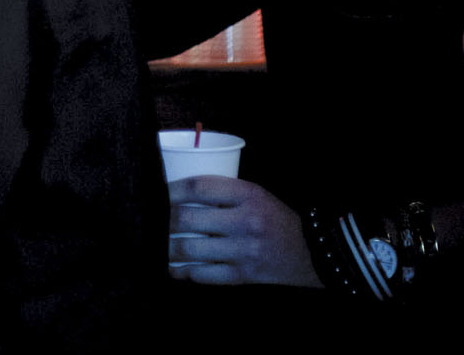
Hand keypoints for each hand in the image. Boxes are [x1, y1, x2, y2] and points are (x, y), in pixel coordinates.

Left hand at [165, 176, 319, 286]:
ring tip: (156, 246)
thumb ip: (224, 193)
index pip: (199, 187)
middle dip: (162, 221)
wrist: (313, 253)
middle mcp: (246, 222)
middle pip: (187, 219)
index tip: (158, 193)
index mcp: (249, 195)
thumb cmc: (274, 219)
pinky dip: (184, 272)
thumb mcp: (256, 195)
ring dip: (167, 249)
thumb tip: (176, 193)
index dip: (171, 189)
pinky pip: (204, 275)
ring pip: (190, 249)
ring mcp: (244, 251)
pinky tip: (175, 268)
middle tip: (150, 222)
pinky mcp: (245, 275)